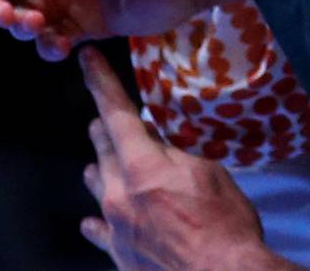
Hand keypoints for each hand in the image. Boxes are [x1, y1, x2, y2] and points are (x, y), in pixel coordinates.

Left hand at [80, 46, 290, 270]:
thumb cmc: (223, 224)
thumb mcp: (208, 172)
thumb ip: (176, 149)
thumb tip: (157, 135)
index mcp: (141, 166)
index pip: (114, 111)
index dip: (99, 81)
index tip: (86, 58)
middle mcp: (118, 194)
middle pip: (102, 146)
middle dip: (106, 127)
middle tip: (112, 117)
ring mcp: (115, 227)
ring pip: (96, 184)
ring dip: (102, 167)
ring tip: (105, 162)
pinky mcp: (118, 254)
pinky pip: (98, 229)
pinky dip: (99, 217)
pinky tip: (95, 220)